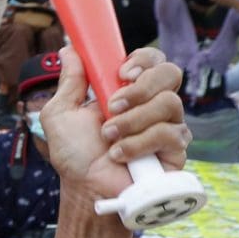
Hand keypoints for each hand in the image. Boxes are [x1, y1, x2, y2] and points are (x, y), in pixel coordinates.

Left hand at [40, 46, 187, 199]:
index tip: (122, 73)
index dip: (143, 60)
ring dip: (131, 121)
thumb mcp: (61, 114)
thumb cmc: (74, 154)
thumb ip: (70, 82)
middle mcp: (152, 104)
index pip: (152, 60)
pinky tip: (119, 155)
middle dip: (141, 88)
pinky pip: (170, 133)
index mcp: (128, 90)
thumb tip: (69, 49)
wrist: (85, 188)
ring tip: (108, 138)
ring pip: (170, 103)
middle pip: (170, 73)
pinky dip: (138, 144)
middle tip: (113, 107)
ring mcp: (168, 125)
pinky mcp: (176, 149)